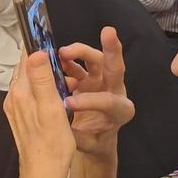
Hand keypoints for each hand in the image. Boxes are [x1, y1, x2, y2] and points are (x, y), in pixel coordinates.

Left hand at [4, 51, 74, 177]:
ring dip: (45, 75)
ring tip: (64, 76)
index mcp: (20, 93)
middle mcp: (14, 98)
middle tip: (62, 56)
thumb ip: (42, 79)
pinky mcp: (22, 117)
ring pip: (29, 81)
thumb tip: (36, 52)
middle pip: (26, 68)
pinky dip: (44, 89)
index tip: (47, 33)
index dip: (37, 44)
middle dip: (42, 59)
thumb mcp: (52, 109)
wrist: (42, 175)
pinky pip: (31, 95)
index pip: (25, 58)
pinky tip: (58, 95)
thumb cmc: (51, 146)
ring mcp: (16, 108)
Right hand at [58, 26, 135, 157]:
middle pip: (115, 67)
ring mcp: (101, 81)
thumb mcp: (90, 145)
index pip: (109, 101)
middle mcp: (115, 91)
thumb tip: (64, 124)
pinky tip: (56, 62)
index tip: (68, 104)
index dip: (89, 101)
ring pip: (96, 60)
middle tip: (108, 32)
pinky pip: (79, 64)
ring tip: (62, 52)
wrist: (95, 138)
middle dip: (112, 49)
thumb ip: (78, 136)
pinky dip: (67, 60)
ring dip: (80, 52)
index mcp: (121, 111)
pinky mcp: (88, 77)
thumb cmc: (96, 141)